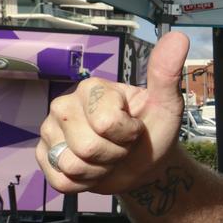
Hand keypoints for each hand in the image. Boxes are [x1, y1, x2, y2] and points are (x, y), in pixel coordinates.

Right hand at [36, 32, 189, 194]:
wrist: (145, 165)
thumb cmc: (154, 132)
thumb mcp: (167, 105)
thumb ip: (166, 75)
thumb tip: (178, 38)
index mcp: (92, 89)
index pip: (106, 124)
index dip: (127, 135)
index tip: (134, 129)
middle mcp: (64, 105)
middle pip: (88, 148)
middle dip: (114, 154)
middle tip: (121, 146)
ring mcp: (49, 131)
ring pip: (73, 165)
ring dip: (100, 170)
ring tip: (108, 157)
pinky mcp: (44, 157)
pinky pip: (61, 181)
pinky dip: (84, 184)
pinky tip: (94, 169)